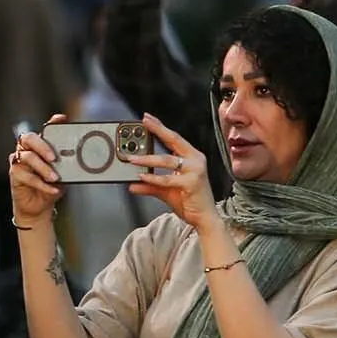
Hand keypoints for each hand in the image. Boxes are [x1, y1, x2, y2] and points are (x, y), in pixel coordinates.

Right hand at [10, 116, 67, 225]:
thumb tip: (80, 160)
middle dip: (42, 145)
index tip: (62, 119)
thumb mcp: (64, 174)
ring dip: (43, 168)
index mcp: (41, 145)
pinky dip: (42, 184)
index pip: (45, 130)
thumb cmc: (52, 186)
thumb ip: (69, 165)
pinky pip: (27, 176)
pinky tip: (53, 189)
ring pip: (28, 157)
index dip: (52, 123)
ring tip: (54, 177)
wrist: (40, 206)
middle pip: (29, 138)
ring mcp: (19, 161)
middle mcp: (28, 149)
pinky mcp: (15, 174)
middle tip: (54, 157)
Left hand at [125, 114, 215, 229]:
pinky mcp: (192, 183)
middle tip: (142, 123)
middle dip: (157, 130)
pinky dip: (153, 178)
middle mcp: (196, 160)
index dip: (160, 127)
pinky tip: (141, 176)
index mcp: (192, 157)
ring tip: (132, 158)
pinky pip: (168, 179)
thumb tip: (131, 184)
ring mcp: (195, 170)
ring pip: (167, 160)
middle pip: (174, 140)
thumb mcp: (166, 190)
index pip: (174, 138)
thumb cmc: (189, 201)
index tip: (147, 118)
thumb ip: (150, 185)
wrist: (205, 218)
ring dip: (147, 159)